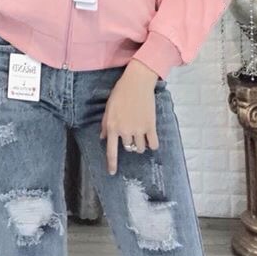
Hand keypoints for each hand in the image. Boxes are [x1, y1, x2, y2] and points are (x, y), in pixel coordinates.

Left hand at [100, 59, 160, 174]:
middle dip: (130, 144)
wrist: (137, 82)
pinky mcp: (150, 125)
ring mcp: (138, 129)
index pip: (111, 151)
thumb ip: (105, 124)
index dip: (112, 164)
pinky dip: (153, 145)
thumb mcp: (108, 108)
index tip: (113, 172)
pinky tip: (152, 142)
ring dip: (141, 145)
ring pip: (141, 147)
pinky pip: (153, 143)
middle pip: (128, 147)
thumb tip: (103, 137)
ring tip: (142, 137)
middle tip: (132, 135)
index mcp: (112, 127)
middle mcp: (125, 131)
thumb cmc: (121, 92)